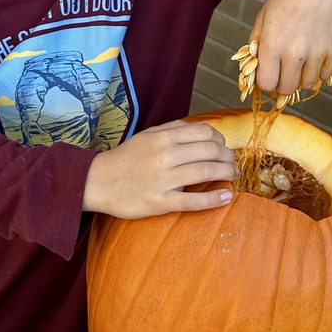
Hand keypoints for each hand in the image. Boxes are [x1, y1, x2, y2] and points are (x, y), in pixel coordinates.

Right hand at [83, 120, 236, 218]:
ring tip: (233, 176)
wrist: (98, 182)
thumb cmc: (125, 158)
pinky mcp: (159, 201)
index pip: (205, 132)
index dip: (220, 140)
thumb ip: (173, 129)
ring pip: (206, 171)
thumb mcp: (147, 135)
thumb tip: (202, 129)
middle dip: (228, 157)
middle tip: (232, 163)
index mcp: (163, 137)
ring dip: (227, 173)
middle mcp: (165, 155)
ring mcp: (163, 179)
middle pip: (210, 151)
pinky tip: (227, 197)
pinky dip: (214, 199)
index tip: (223, 147)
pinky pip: (192, 201)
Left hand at [250, 0, 331, 96]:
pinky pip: (324, 76)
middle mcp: (294, 52)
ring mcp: (316, 53)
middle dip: (282, 82)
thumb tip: (254, 66)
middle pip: (286, 89)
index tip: (268, 74)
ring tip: (300, 61)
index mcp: (272, 44)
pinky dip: (319, 71)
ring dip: (301, 78)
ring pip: (306, 85)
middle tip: (284, 69)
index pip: (265, 84)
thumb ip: (257, 42)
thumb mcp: (265, 14)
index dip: (265, 81)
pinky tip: (315, 55)